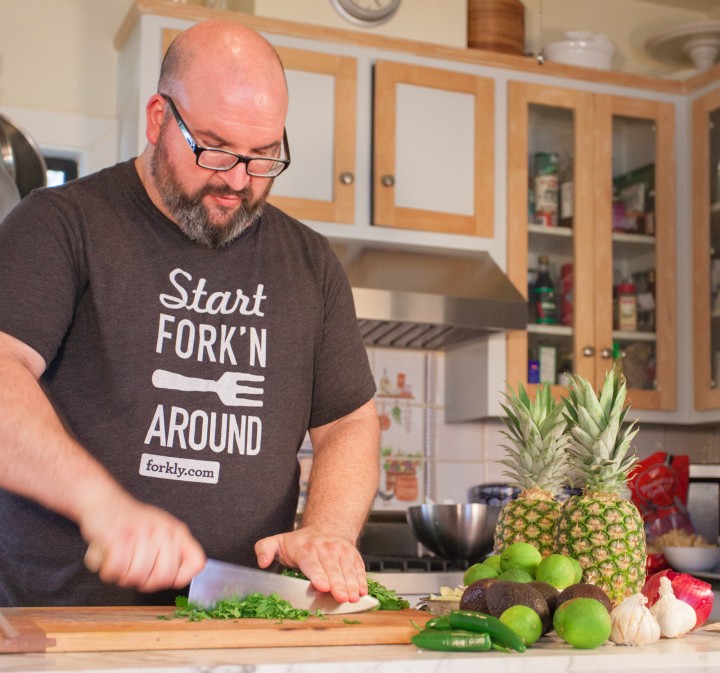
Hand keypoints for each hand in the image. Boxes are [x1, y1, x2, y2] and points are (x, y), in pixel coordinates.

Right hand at [80, 489, 205, 592]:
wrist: (104, 502)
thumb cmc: (131, 520)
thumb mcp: (162, 531)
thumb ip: (174, 552)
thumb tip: (182, 577)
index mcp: (176, 532)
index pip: (196, 563)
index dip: (181, 577)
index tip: (169, 578)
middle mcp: (163, 532)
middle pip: (163, 577)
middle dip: (145, 582)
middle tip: (136, 570)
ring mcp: (142, 535)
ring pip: (137, 577)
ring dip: (123, 576)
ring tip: (121, 562)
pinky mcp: (120, 539)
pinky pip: (117, 571)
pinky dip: (109, 571)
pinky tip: (110, 560)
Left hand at [254, 526, 366, 603]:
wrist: (329, 525)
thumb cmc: (302, 541)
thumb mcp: (279, 541)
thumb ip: (265, 549)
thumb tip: (262, 561)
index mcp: (305, 549)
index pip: (312, 563)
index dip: (318, 575)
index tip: (322, 585)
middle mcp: (325, 549)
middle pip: (332, 569)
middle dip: (338, 584)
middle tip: (341, 597)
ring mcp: (341, 552)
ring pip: (347, 569)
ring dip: (351, 584)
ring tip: (354, 597)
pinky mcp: (353, 556)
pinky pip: (358, 568)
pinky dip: (362, 579)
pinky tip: (363, 590)